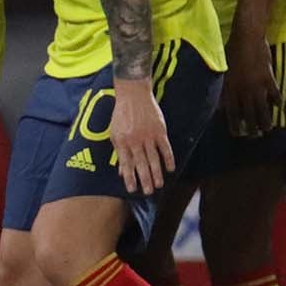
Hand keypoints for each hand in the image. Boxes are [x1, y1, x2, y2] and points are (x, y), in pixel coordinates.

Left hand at [110, 80, 173, 195]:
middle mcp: (135, 140)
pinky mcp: (159, 130)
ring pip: (153, 158)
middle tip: (148, 191)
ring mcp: (148, 135)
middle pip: (141, 164)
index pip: (126, 164)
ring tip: (159, 185)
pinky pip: (165, 147)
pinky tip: (170, 168)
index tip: (132, 189)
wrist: (133, 94)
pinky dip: (168, 158)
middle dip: (145, 179)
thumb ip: (119, 152)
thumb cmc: (122, 114)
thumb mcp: (115, 133)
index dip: (129, 177)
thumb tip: (121, 171)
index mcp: (122, 141)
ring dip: (156, 173)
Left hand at [222, 28, 278, 134]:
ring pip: (263, 109)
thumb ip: (223, 88)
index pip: (232, 113)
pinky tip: (278, 105)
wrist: (247, 37)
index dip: (234, 126)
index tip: (237, 134)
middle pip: (249, 115)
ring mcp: (257, 86)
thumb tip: (220, 104)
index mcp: (230, 89)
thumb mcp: (223, 71)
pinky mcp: (269, 79)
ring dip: (266, 121)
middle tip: (255, 136)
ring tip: (268, 128)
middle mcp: (243, 91)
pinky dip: (277, 101)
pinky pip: (275, 94)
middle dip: (252, 129)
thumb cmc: (231, 50)